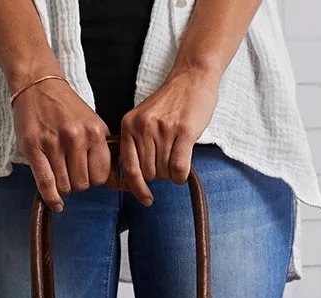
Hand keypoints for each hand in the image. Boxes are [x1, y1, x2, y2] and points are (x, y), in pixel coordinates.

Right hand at [12, 77, 113, 211]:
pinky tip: (56, 203)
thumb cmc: (66, 108)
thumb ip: (103, 150)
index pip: (100, 176)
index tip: (86, 173)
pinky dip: (51, 197)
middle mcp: (75, 138)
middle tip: (70, 172)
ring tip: (59, 173)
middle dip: (77, 183)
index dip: (93, 180)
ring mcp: (53, 143)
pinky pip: (46, 183)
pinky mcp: (32, 147)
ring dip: (63, 187)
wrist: (38, 85)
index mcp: (94, 133)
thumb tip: (115, 183)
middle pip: (82, 184)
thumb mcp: (93, 124)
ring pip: (65, 186)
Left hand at [118, 66, 220, 205]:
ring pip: (165, 173)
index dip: (136, 189)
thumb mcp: (143, 120)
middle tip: (168, 161)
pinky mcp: (184, 131)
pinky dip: (182, 176)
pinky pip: (179, 169)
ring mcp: (164, 129)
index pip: (129, 168)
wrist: (191, 77)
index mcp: (129, 125)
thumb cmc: (170, 103)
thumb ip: (136, 145)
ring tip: (177, 155)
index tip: (145, 198)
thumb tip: (132, 183)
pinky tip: (184, 170)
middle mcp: (143, 127)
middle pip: (149, 174)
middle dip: (160, 175)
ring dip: (172, 174)